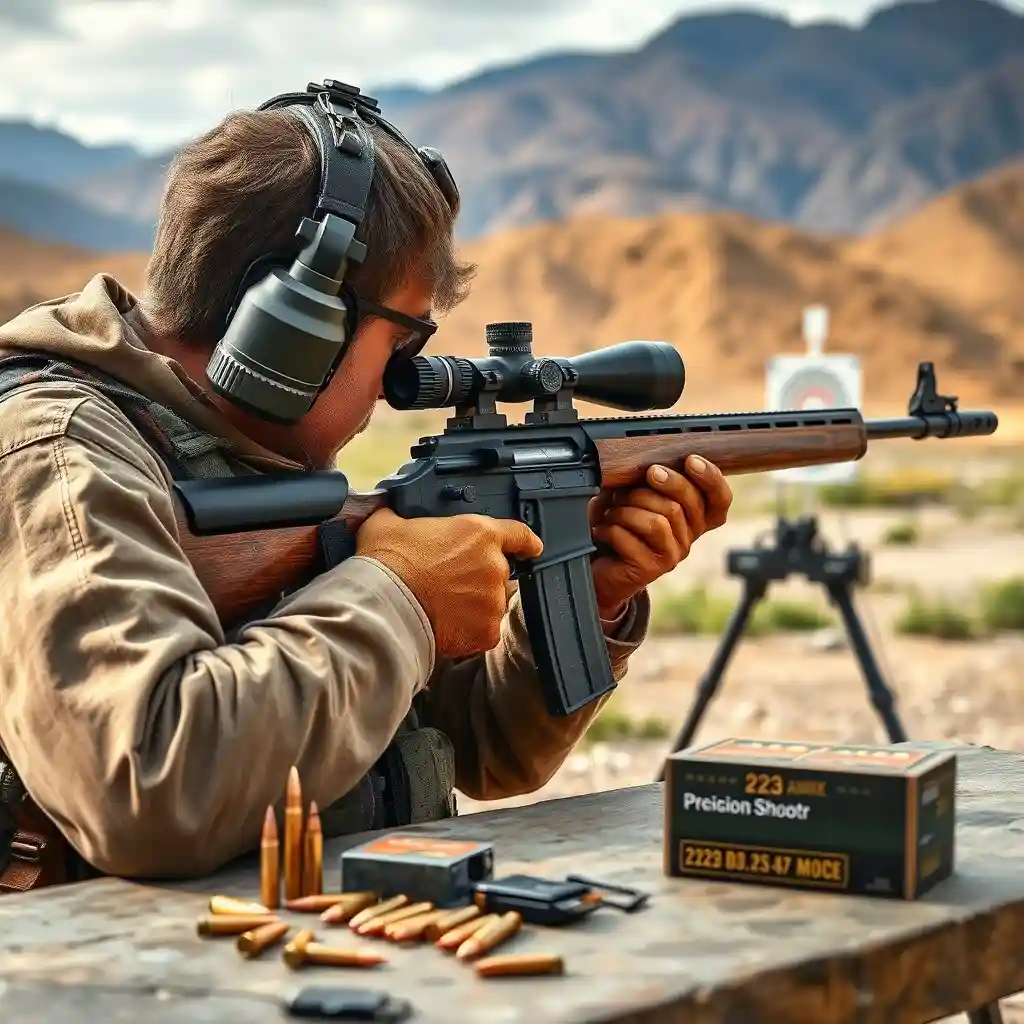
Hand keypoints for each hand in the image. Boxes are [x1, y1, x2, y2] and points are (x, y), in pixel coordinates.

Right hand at [356, 509, 542, 657]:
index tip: (531, 547)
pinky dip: (469, 632)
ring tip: (443, 606)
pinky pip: (484, 632)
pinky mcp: (487, 631)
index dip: (525, 542)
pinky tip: (447, 625)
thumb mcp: (388, 523)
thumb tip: (389, 511)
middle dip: (479, 579)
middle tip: (449, 583)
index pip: (518, 534)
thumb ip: (400, 515)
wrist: (385, 606)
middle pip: (499, 574)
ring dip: (475, 606)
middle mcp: (494, 566)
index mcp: (479, 534)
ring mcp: (493, 601)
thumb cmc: (387, 564)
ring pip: (491, 604)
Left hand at [588, 455, 732, 617]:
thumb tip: (653, 466)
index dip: (711, 478)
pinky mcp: (651, 569)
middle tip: (648, 474)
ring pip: (658, 521)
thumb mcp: (635, 495)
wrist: (598, 567)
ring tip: (611, 511)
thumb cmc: (618, 524)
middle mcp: (687, 537)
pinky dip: (611, 529)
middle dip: (664, 482)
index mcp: (691, 517)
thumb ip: (650, 480)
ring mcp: (672, 555)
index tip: (690, 460)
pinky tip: (602, 530)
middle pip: (687, 504)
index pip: (719, 500)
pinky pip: (633, 539)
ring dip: (628, 509)